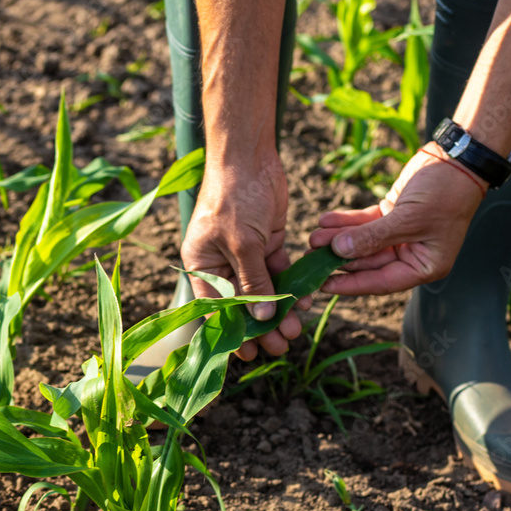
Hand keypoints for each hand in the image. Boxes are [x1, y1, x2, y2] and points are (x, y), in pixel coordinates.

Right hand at [181, 151, 310, 360]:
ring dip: (281, 310)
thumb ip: (254, 281)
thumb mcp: (243, 243)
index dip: (235, 333)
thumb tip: (263, 317)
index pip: (217, 310)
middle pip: (244, 306)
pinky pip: (280, 274)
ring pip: (265, 292)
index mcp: (202, 266)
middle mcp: (222, 264)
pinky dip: (293, 287)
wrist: (250, 155)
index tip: (253, 354)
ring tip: (298, 328)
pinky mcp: (268, 246)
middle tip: (283, 345)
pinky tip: (307, 300)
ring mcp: (247, 256)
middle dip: (263, 326)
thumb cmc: (235, 196)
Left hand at [307, 145, 486, 295]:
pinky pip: (366, 224)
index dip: (352, 284)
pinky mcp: (393, 215)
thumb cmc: (445, 193)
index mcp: (424, 266)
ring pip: (364, 243)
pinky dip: (347, 223)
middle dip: (339, 258)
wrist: (459, 158)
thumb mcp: (409, 218)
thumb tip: (340, 251)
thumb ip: (373, 237)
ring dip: (338, 240)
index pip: (381, 282)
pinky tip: (325, 220)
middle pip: (369, 263)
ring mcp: (401, 235)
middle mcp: (411, 255)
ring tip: (313, 237)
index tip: (324, 285)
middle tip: (310, 257)